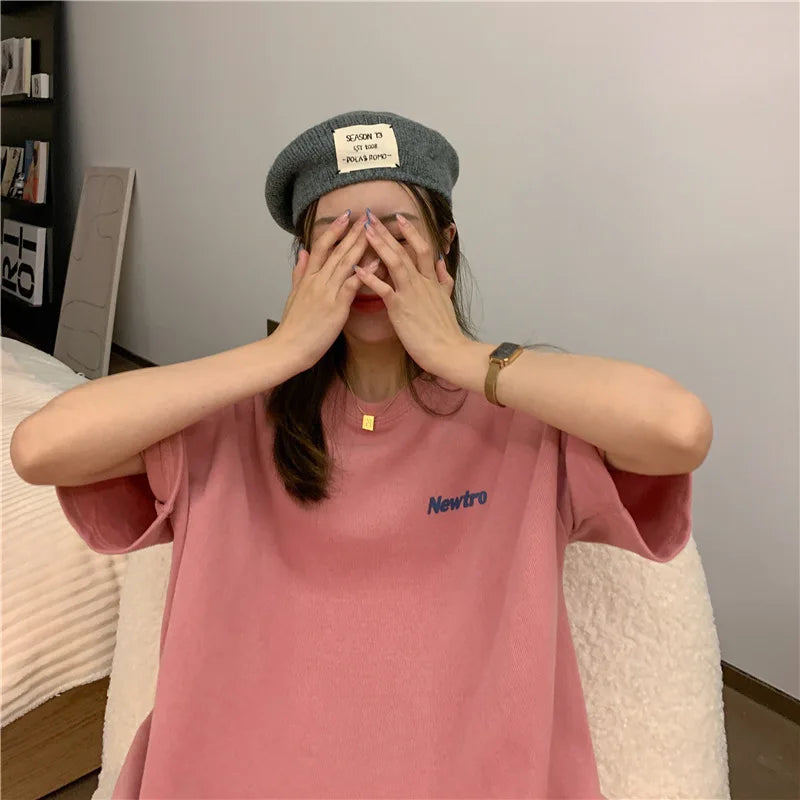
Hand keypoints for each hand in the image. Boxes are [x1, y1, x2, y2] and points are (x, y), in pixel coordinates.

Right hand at [272, 212, 379, 371]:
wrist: (289, 347)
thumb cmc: (293, 326)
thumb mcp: (293, 295)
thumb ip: (299, 273)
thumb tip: (303, 252)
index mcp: (307, 278)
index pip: (322, 247)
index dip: (334, 230)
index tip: (346, 216)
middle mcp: (317, 281)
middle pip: (336, 251)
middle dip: (352, 232)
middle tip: (366, 216)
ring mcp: (326, 292)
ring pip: (345, 263)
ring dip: (360, 245)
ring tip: (373, 230)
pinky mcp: (336, 307)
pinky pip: (352, 285)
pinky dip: (364, 272)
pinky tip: (376, 262)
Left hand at [355, 211, 467, 374]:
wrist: (448, 349)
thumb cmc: (445, 329)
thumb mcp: (447, 299)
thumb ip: (443, 279)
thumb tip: (439, 262)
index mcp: (431, 280)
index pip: (422, 249)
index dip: (410, 232)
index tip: (398, 218)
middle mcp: (421, 282)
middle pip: (404, 250)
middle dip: (386, 232)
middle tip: (371, 217)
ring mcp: (411, 293)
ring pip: (395, 262)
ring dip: (379, 245)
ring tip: (365, 231)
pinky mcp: (401, 308)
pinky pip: (383, 289)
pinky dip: (370, 278)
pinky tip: (357, 268)